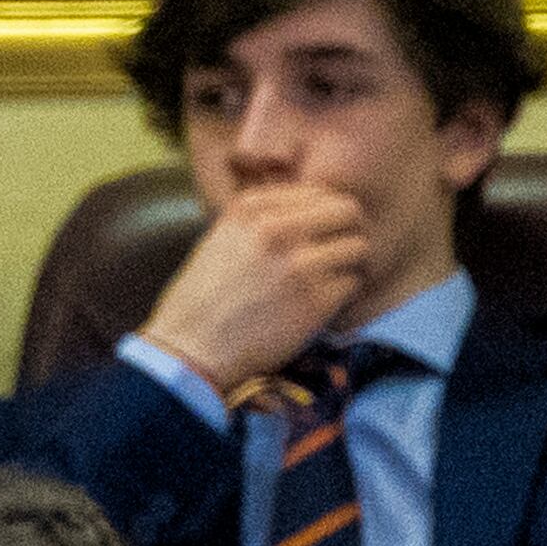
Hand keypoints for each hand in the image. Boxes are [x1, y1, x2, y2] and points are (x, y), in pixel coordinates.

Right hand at [136, 183, 373, 394]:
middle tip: (337, 254)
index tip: (317, 237)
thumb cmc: (199, 302)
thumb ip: (261, 220)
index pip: (318, 193)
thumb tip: (310, 213)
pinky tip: (317, 306)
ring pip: (358, 247)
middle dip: (347, 232)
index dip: (323, 216)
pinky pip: (352, 283)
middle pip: (348, 211)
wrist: (188, 352)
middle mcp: (276, 230)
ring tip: (327, 282)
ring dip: (348, 265)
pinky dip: (341, 296)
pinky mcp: (315, 300)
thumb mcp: (220, 240)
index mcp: (251, 210)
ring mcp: (299, 264)